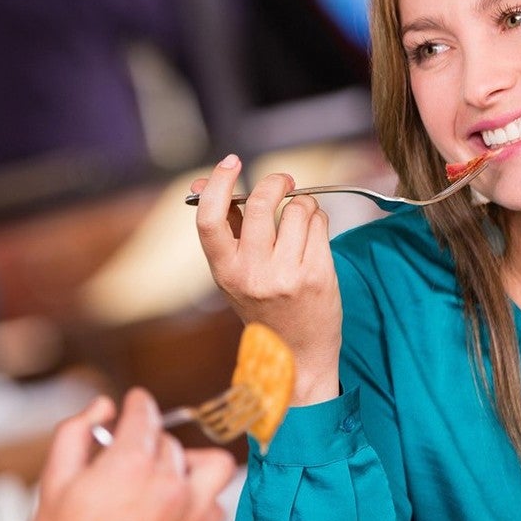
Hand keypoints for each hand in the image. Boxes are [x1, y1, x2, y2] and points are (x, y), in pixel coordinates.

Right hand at [28, 390, 234, 520]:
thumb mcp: (53, 481)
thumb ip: (76, 432)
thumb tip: (103, 407)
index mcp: (129, 463)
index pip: (145, 413)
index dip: (138, 403)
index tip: (135, 403)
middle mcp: (168, 482)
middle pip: (168, 441)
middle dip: (148, 442)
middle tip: (126, 460)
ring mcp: (190, 511)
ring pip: (208, 464)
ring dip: (189, 463)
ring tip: (166, 475)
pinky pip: (215, 501)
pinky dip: (200, 497)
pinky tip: (175, 506)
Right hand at [192, 154, 342, 405]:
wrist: (296, 357)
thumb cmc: (264, 308)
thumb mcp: (233, 273)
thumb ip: (222, 227)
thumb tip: (200, 184)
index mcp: (225, 271)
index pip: (210, 219)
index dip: (216, 183)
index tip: (230, 162)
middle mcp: (253, 274)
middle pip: (261, 203)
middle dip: (276, 182)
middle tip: (283, 181)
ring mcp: (287, 275)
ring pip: (297, 209)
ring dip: (303, 205)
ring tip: (300, 223)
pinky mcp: (318, 275)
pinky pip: (320, 223)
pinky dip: (318, 220)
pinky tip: (313, 237)